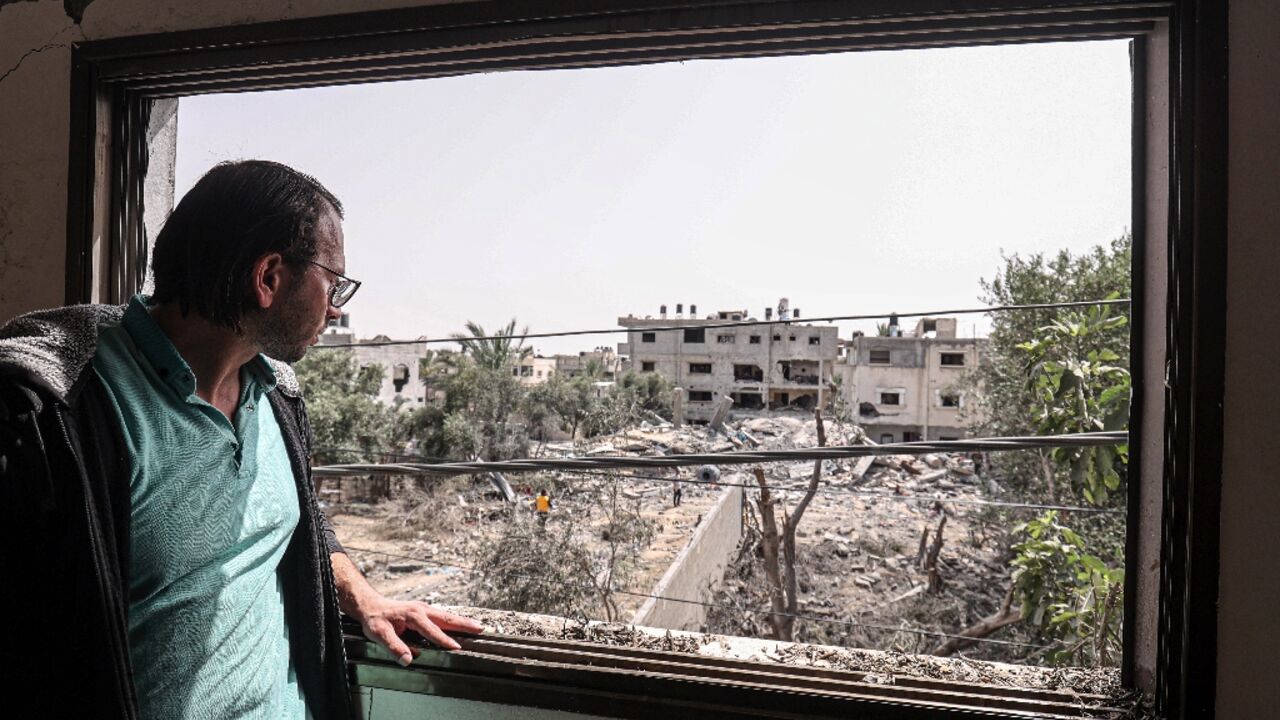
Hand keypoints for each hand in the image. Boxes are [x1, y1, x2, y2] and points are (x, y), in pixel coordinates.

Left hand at [356, 596, 484, 664]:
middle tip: (481, 628)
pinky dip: (454, 620)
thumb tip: (408, 660)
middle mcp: (421, 610)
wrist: (370, 605)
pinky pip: (442, 616)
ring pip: (446, 616)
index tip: (457, 648)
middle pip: (446, 618)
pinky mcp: (423, 611)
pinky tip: (460, 625)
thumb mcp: (379, 634)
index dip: (444, 640)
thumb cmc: (375, 620)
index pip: (432, 631)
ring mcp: (423, 609)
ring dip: (462, 621)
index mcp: (413, 616)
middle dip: (464, 624)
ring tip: (478, 626)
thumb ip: (394, 646)